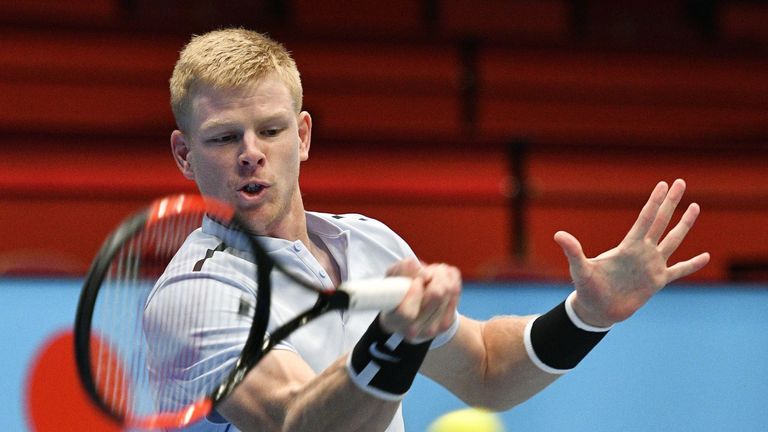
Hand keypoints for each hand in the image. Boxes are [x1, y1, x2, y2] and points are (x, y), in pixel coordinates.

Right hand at [379, 258, 460, 341]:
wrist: (414, 315)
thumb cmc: (399, 294)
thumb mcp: (392, 281)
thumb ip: (399, 271)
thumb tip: (413, 264)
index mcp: (395, 322)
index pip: (407, 313)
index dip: (414, 292)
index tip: (415, 281)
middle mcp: (415, 330)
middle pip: (436, 295)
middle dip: (432, 274)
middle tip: (425, 272)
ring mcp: (433, 329)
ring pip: (448, 289)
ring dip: (441, 273)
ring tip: (432, 273)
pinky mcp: (447, 322)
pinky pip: (455, 289)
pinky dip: (449, 277)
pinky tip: (441, 278)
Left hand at [554, 179, 709, 326]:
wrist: (597, 309)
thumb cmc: (587, 288)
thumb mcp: (580, 268)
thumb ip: (573, 251)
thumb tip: (558, 235)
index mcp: (627, 247)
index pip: (645, 219)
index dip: (654, 202)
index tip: (663, 185)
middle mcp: (642, 252)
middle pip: (661, 222)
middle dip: (670, 203)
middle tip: (680, 182)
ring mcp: (651, 265)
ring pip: (673, 240)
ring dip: (684, 225)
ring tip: (695, 207)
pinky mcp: (657, 282)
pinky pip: (679, 270)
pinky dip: (692, 264)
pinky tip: (706, 256)